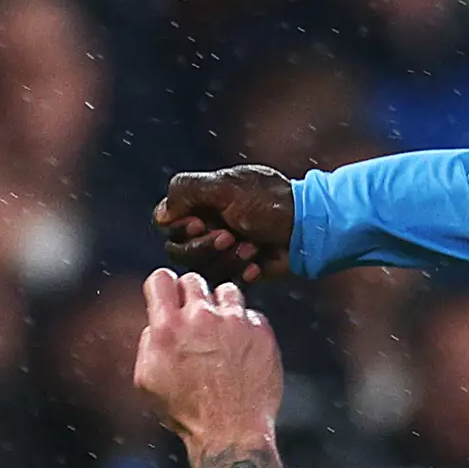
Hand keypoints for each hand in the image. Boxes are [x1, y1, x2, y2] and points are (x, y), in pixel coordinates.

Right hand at [133, 268, 283, 453]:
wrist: (230, 433)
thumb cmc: (187, 412)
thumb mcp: (147, 380)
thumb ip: (149, 342)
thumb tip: (156, 322)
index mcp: (167, 329)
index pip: (160, 278)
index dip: (163, 287)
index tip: (168, 296)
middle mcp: (201, 318)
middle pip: (193, 279)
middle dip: (190, 295)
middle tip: (194, 318)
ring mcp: (234, 322)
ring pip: (226, 290)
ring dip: (220, 306)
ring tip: (221, 331)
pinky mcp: (261, 331)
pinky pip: (251, 314)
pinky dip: (245, 327)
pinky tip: (241, 349)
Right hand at [155, 165, 294, 282]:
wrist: (306, 227)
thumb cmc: (269, 202)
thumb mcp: (226, 187)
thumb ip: (187, 191)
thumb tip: (162, 215)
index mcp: (201, 204)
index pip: (166, 223)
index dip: (180, 228)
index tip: (201, 222)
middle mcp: (207, 227)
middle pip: (179, 251)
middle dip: (204, 247)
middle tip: (231, 235)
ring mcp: (222, 250)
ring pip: (201, 269)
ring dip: (227, 258)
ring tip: (251, 246)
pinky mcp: (237, 269)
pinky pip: (224, 281)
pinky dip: (242, 270)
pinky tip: (258, 259)